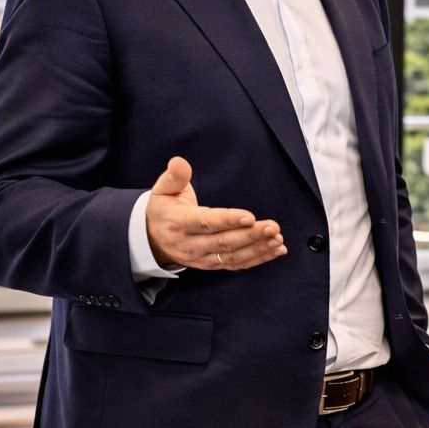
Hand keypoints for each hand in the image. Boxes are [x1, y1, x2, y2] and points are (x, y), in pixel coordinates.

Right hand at [146, 156, 284, 271]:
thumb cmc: (163, 209)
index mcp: (178, 223)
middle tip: (273, 228)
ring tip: (277, 240)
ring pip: (232, 257)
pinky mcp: (210, 264)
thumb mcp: (162, 190)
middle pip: (223, 242)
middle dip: (250, 236)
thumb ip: (174, 177)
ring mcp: (200, 258)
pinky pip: (235, 265)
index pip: (205, 223)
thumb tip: (179, 162)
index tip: (250, 216)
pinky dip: (257, 259)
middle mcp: (189, 244)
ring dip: (257, 249)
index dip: (227, 220)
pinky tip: (276, 250)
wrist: (151, 239)